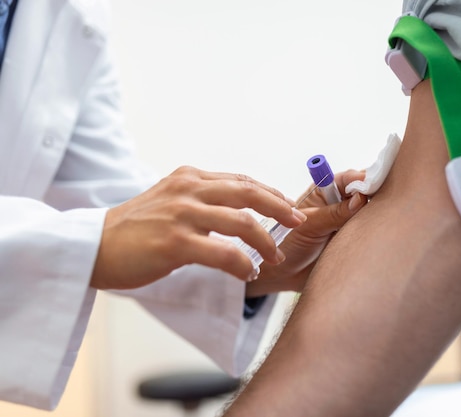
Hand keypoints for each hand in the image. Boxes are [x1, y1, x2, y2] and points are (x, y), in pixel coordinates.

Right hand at [91, 166, 306, 289]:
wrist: (93, 246)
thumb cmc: (134, 229)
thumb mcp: (170, 201)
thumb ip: (201, 200)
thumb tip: (239, 212)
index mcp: (189, 178)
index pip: (241, 181)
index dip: (271, 193)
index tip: (289, 208)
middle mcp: (188, 189)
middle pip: (249, 192)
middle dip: (280, 208)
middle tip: (298, 223)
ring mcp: (182, 214)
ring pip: (242, 221)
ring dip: (266, 241)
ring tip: (275, 257)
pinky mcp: (174, 241)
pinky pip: (224, 252)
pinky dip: (243, 263)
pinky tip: (249, 272)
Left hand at [245, 170, 366, 296]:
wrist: (284, 274)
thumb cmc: (288, 244)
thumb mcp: (309, 226)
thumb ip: (333, 213)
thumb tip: (360, 199)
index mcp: (325, 192)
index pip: (349, 179)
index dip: (363, 179)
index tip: (374, 184)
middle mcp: (340, 205)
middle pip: (366, 193)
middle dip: (375, 196)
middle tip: (382, 203)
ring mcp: (350, 223)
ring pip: (371, 214)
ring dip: (376, 217)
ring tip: (377, 222)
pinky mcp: (355, 241)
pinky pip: (371, 235)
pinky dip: (375, 235)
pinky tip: (377, 237)